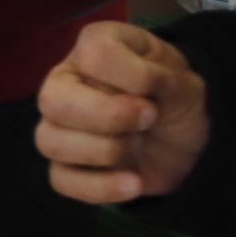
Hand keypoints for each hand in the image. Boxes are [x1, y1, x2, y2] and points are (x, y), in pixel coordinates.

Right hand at [38, 21, 210, 203]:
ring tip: (136, 150)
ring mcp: (60, 126)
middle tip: (146, 122)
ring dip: (105, 152)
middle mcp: (64, 84)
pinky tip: (133, 183)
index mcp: (91, 50)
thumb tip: (127, 98)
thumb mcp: (178, 78)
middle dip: (107, 118)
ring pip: (50, 142)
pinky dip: (100, 187)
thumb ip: (151, 77)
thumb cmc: (175, 96)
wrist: (187, 138)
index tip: (153, 99)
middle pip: (52, 101)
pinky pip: (61, 180)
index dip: (127, 79)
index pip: (91, 56)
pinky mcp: (69, 165)